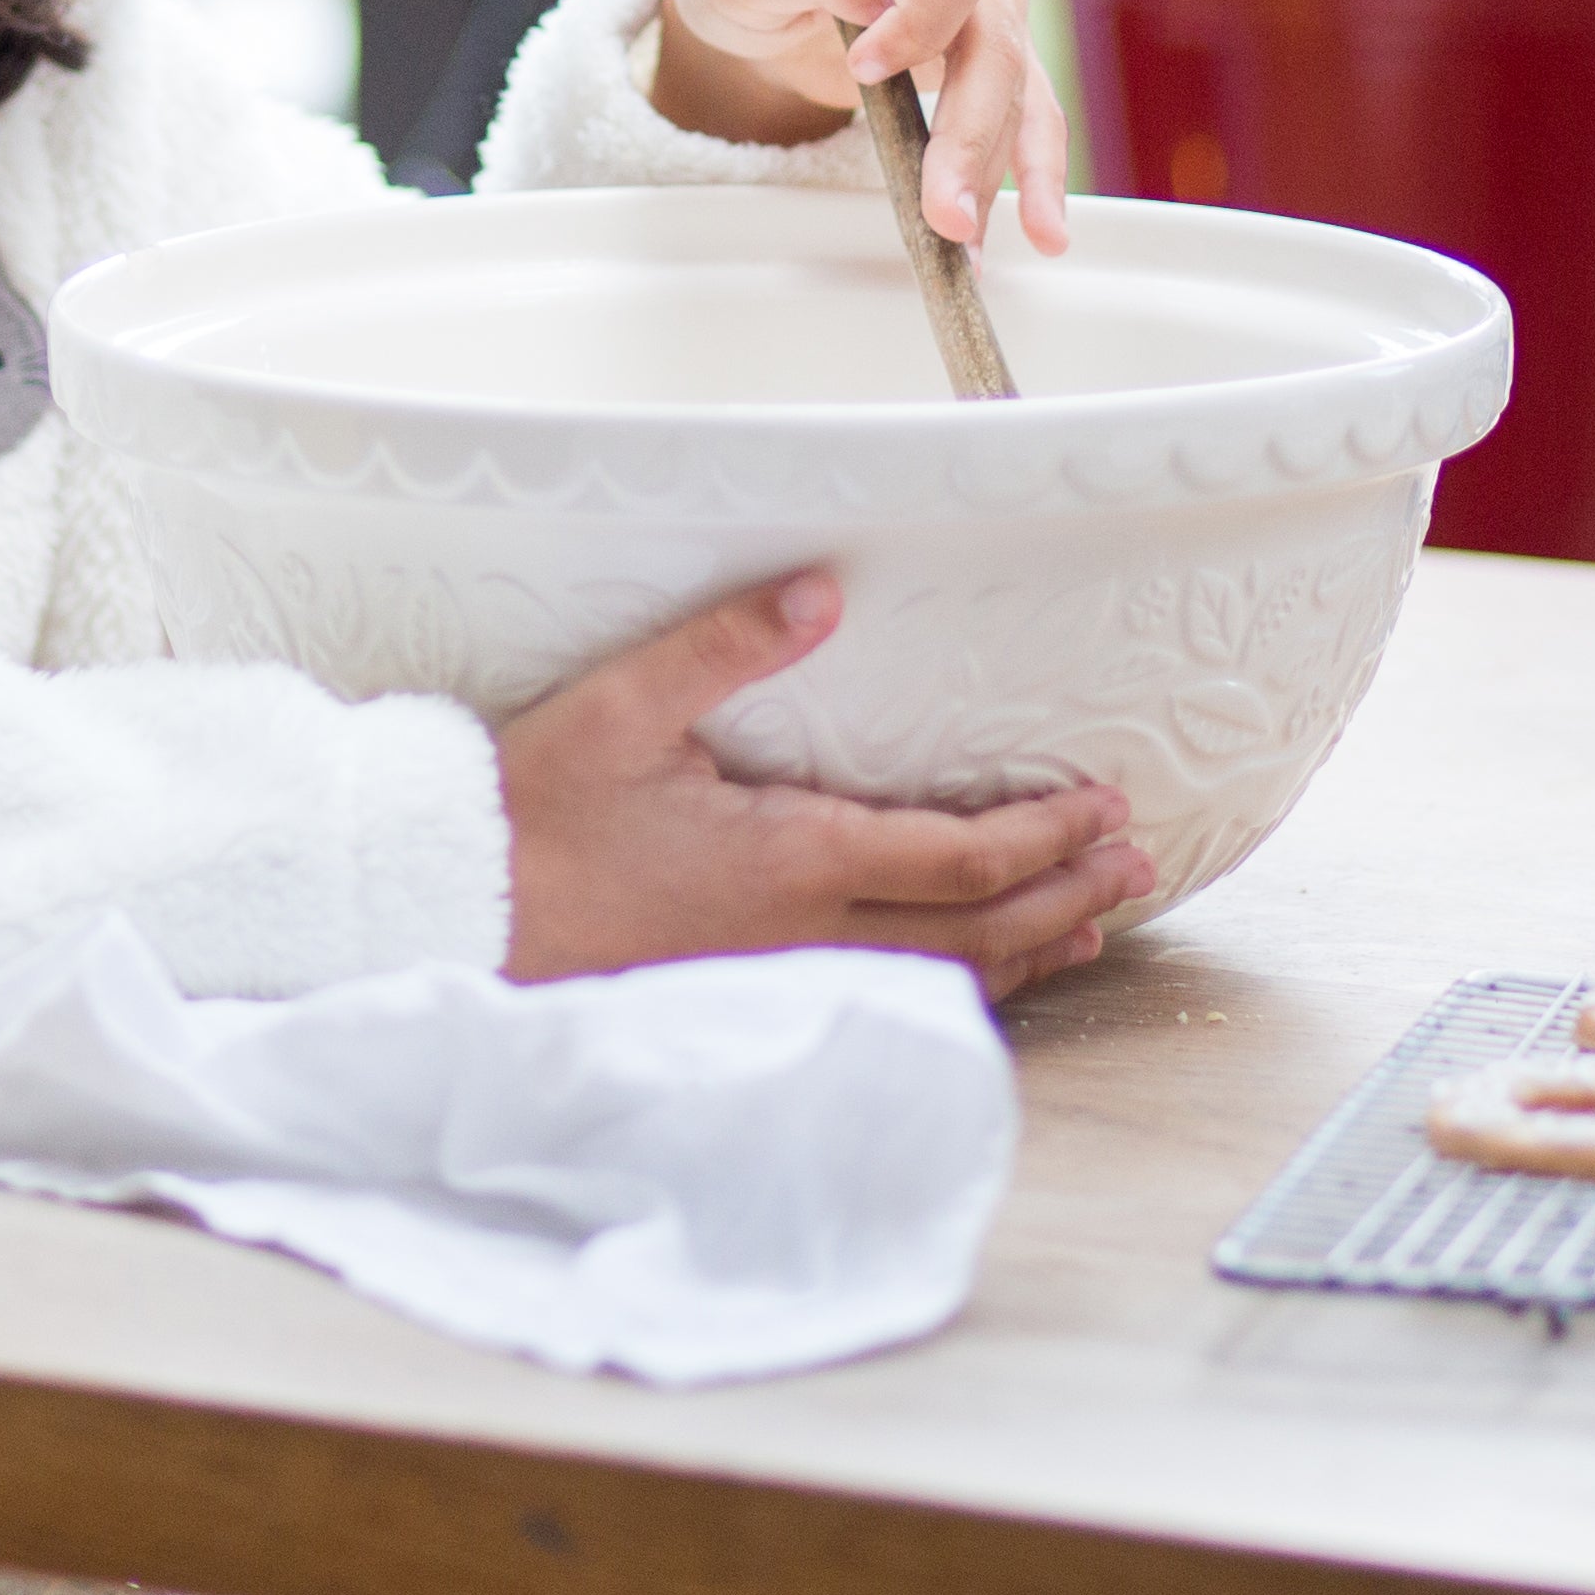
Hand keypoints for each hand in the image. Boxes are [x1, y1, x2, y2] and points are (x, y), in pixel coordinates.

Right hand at [496, 570, 1152, 997]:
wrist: (460, 912)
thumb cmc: (536, 809)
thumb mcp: (626, 706)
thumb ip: (728, 645)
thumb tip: (823, 591)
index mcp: (792, 858)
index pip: (962, 859)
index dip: (1046, 836)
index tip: (1106, 808)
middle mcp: (807, 934)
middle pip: (977, 931)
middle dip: (1066, 893)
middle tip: (1134, 861)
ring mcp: (782, 979)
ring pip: (941, 981)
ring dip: (1028, 950)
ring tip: (1089, 924)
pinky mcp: (752, 999)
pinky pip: (889, 1002)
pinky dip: (961, 990)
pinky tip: (978, 978)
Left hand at [652, 0, 1070, 251]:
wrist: (751, 5)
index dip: (926, 14)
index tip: (863, 71)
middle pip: (993, 32)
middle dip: (969, 129)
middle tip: (941, 212)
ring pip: (1016, 84)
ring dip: (1000, 170)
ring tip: (971, 244)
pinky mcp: (984, 54)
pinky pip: (1024, 112)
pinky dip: (1029, 174)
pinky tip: (1037, 231)